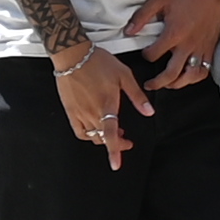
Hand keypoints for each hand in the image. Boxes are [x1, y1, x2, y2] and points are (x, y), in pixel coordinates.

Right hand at [52, 31, 140, 161]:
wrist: (73, 55)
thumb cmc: (97, 62)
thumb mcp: (124, 75)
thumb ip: (137, 96)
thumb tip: (149, 111)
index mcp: (107, 104)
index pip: (110, 135)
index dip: (115, 151)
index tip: (116, 164)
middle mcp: (92, 112)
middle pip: (103, 138)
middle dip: (116, 142)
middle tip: (125, 139)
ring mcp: (80, 113)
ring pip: (92, 136)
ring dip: (103, 139)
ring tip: (112, 132)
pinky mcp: (70, 111)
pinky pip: (79, 131)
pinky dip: (88, 135)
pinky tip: (94, 130)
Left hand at [129, 0, 219, 87]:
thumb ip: (142, 16)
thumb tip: (129, 31)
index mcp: (174, 33)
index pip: (153, 55)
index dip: (146, 55)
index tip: (145, 52)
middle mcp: (188, 45)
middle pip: (171, 74)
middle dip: (157, 83)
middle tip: (149, 85)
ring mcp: (200, 49)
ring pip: (189, 77)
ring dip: (177, 84)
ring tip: (168, 84)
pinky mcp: (210, 50)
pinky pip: (204, 71)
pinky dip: (194, 78)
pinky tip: (187, 77)